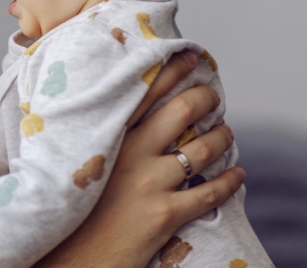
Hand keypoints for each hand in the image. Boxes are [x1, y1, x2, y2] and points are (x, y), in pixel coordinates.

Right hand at [37, 51, 245, 267]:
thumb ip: (92, 139)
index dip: (171, 71)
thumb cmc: (68, 213)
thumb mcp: (73, 165)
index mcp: (107, 138)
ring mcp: (149, 183)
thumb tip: (106, 118)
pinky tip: (237, 175)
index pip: (144, 91)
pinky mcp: (165, 214)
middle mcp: (130, 154)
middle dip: (205, 99)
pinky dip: (230, 181)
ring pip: (202, 149)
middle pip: (182, 111)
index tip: (188, 58)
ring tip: (227, 134)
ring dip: (223, 138)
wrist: (69, 260)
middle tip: (213, 98)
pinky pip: (210, 192)